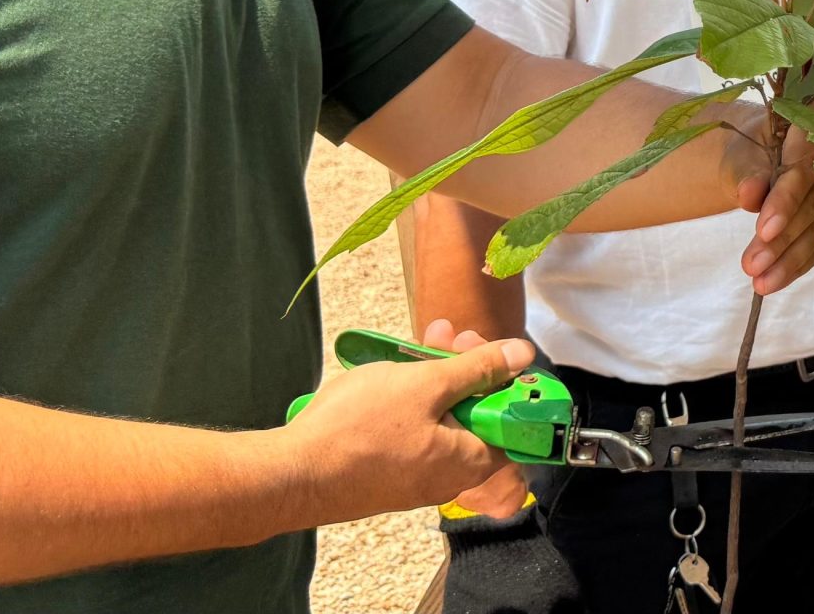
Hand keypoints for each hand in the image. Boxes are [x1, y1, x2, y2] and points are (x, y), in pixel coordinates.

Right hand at [274, 327, 532, 525]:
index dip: (506, 383)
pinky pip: (410, 431)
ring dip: (434, 377)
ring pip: (438, 419)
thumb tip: (522, 355)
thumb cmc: (360, 429)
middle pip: (473, 416)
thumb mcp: (426, 385)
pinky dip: (409, 400)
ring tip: (422, 338)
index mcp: (469, 461)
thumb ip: (477, 369)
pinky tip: (394, 370)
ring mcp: (413, 477)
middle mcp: (447, 477)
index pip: (510, 424)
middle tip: (448, 335)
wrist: (290, 474)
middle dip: (464, 368)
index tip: (491, 352)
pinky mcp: (385, 472)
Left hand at [738, 115, 813, 295]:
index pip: (804, 169)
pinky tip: (780, 278)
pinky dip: (804, 261)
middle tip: (753, 267)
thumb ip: (746, 172)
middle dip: (785, 240)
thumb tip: (749, 194)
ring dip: (794, 259)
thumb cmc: (753, 148)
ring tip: (762, 282)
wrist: (764, 151)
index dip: (785, 202)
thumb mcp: (742, 154)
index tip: (763, 231)